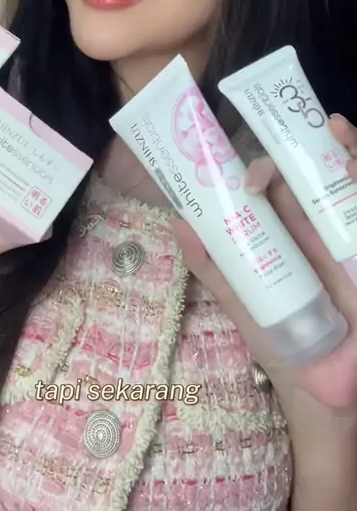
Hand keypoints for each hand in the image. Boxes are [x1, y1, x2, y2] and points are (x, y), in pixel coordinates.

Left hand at [172, 114, 356, 434]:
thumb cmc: (283, 345)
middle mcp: (318, 227)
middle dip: (300, 148)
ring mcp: (345, 234)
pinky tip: (350, 161)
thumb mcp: (241, 301)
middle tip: (274, 156)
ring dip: (343, 148)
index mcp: (286, 234)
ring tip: (332, 128)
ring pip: (346, 178)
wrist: (326, 391)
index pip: (278, 184)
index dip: (264, 164)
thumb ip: (212, 266)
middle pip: (312, 174)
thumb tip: (179, 223)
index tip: (244, 166)